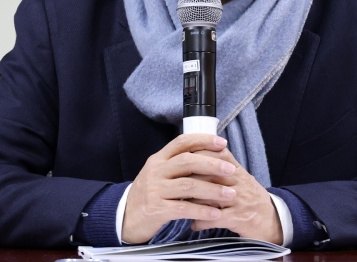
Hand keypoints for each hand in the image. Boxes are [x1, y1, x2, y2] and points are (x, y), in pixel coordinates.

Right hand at [121, 134, 238, 243]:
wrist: (126, 216)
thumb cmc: (150, 193)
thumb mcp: (159, 173)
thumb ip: (178, 164)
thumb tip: (209, 155)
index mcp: (159, 159)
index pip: (182, 142)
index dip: (203, 140)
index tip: (222, 143)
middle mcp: (156, 171)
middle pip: (187, 161)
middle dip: (212, 164)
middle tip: (231, 169)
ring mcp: (155, 189)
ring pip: (188, 185)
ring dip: (213, 189)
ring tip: (230, 193)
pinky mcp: (156, 209)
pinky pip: (184, 208)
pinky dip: (202, 210)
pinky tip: (216, 212)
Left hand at [189, 147, 282, 243]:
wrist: (272, 219)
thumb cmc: (250, 196)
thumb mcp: (239, 177)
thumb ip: (221, 166)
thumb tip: (195, 153)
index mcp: (236, 169)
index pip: (217, 153)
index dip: (198, 153)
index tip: (181, 158)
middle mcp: (237, 181)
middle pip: (208, 172)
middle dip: (189, 178)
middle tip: (175, 183)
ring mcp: (237, 200)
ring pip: (207, 195)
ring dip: (191, 202)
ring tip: (181, 205)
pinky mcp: (237, 218)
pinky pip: (212, 218)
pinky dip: (200, 222)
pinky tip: (194, 224)